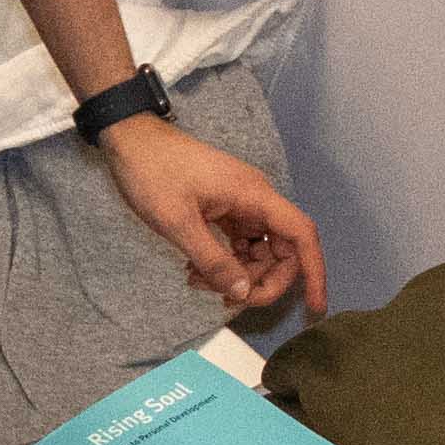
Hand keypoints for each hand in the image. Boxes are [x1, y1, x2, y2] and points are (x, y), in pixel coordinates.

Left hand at [99, 114, 324, 316]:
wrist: (130, 139)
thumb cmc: (152, 171)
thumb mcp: (178, 222)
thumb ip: (212, 260)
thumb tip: (242, 291)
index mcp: (254, 196)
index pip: (301, 235)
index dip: (314, 272)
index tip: (314, 306)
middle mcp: (255, 199)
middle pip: (282, 250)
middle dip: (262, 281)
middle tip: (228, 298)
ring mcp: (241, 203)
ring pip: (259, 250)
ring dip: (239, 274)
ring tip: (198, 282)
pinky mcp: (225, 207)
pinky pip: (239, 242)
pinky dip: (225, 261)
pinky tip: (197, 270)